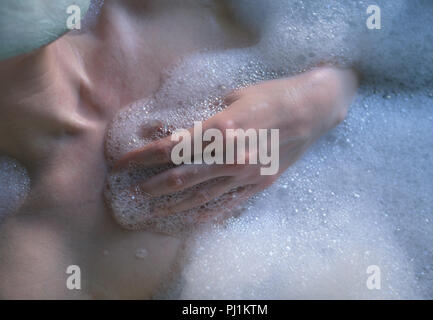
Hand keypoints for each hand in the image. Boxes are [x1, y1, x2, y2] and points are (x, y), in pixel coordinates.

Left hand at [113, 66, 358, 215]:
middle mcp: (228, 157)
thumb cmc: (271, 96)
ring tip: (151, 211)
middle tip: (131, 193)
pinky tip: (188, 219)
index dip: (140, 158)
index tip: (121, 165)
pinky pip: (226, 204)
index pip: (168, 148)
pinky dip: (204, 213)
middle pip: (179, 177)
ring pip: (199, 196)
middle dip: (150, 186)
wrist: (312, 110)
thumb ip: (202, 118)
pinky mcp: (258, 184)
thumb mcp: (231, 97)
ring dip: (171, 204)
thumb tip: (174, 132)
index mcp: (219, 129)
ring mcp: (244, 175)